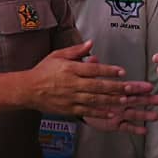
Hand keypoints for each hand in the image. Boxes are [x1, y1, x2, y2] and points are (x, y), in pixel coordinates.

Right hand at [26, 41, 157, 119]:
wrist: (28, 89)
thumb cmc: (43, 71)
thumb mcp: (58, 55)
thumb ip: (76, 50)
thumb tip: (91, 44)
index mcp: (70, 69)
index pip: (93, 69)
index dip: (108, 70)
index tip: (121, 71)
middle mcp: (72, 84)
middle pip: (97, 86)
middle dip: (115, 87)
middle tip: (130, 88)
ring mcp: (71, 98)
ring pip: (94, 100)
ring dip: (110, 100)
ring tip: (124, 101)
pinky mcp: (69, 109)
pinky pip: (86, 112)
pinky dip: (99, 113)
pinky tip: (111, 114)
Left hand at [80, 54, 157, 134]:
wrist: (80, 107)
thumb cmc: (87, 91)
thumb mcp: (88, 77)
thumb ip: (92, 69)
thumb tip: (92, 57)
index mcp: (116, 90)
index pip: (129, 87)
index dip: (138, 87)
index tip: (149, 87)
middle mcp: (120, 102)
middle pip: (136, 100)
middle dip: (148, 100)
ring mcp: (119, 113)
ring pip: (134, 114)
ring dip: (145, 115)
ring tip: (156, 116)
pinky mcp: (114, 124)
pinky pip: (126, 127)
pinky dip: (134, 129)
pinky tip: (144, 131)